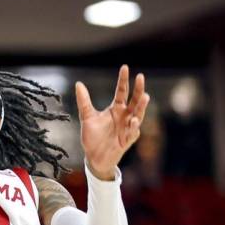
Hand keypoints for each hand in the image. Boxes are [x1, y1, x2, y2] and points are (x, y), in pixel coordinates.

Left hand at [75, 65, 149, 179]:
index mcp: (116, 109)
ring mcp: (127, 128)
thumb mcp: (87, 117)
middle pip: (134, 100)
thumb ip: (84, 101)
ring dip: (142, 106)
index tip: (125, 67)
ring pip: (138, 114)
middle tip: (141, 77)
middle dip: (138, 89)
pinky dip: (134, 126)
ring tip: (145, 96)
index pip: (122, 91)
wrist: (93, 157)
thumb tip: (78, 83)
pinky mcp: (127, 140)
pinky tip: (134, 119)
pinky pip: (133, 132)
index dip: (123, 80)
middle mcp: (124, 116)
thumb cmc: (92, 137)